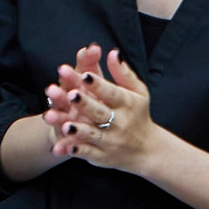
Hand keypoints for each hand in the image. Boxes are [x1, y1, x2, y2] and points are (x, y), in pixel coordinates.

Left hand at [42, 45, 160, 172]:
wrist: (147, 149)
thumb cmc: (137, 113)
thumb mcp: (137, 92)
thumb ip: (123, 73)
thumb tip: (114, 52)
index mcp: (127, 104)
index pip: (111, 93)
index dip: (98, 85)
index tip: (85, 75)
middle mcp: (119, 123)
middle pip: (99, 113)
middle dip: (85, 104)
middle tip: (71, 95)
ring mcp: (110, 140)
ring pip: (92, 135)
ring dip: (78, 131)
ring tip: (65, 125)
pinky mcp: (102, 156)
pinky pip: (87, 153)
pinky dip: (76, 151)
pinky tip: (62, 148)